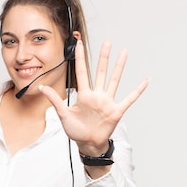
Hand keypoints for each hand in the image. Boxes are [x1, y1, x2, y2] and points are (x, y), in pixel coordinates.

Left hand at [39, 39, 148, 154]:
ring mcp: (107, 102)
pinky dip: (138, 90)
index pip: (81, 72)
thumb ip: (54, 100)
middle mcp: (96, 95)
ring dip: (119, 67)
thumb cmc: (76, 131)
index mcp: (83, 95)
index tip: (79, 44)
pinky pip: (129, 98)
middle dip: (103, 57)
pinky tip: (145, 81)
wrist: (88, 144)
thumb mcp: (63, 115)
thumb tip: (41, 87)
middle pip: (100, 72)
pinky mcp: (116, 111)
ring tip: (124, 52)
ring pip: (114, 80)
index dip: (79, 57)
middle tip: (107, 42)